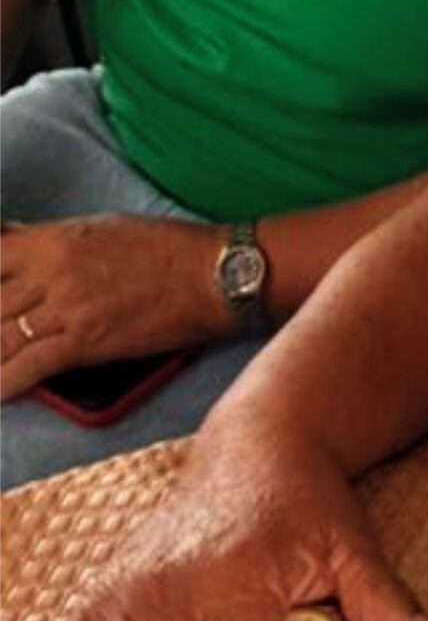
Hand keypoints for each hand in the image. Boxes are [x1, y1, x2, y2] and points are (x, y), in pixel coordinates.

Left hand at [0, 215, 227, 399]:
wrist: (213, 276)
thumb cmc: (166, 247)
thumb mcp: (101, 227)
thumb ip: (51, 238)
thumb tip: (12, 239)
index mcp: (53, 241)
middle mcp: (51, 274)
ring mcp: (67, 310)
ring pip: (0, 338)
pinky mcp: (86, 344)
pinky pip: (30, 367)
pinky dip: (7, 383)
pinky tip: (0, 392)